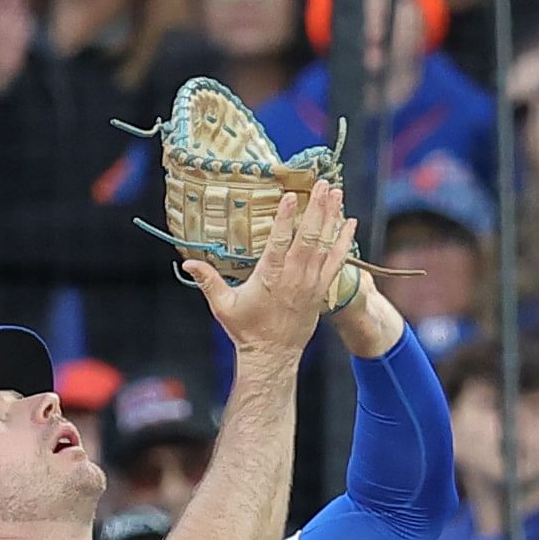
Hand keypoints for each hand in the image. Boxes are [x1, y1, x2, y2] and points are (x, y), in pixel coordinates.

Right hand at [181, 172, 353, 358]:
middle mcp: (294, 276)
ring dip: (331, 217)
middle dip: (317, 208)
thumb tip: (188, 262)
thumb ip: (207, 281)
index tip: (291, 196)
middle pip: (308, 236)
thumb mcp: (222, 305)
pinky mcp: (321, 290)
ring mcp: (311, 283)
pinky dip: (344, 242)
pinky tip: (351, 223)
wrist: (272, 355)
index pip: (280, 240)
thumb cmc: (246, 330)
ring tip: (337, 193)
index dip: (286, 217)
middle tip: (324, 184)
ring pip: (324, 244)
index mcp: (270, 276)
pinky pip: (337, 262)